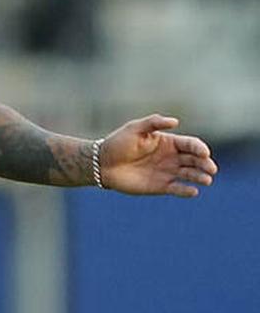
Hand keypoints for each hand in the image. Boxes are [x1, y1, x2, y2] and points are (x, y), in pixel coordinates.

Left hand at [100, 114, 217, 197]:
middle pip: (194, 160)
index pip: (190, 144)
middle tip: (211, 168)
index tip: (204, 152)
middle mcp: (171, 157)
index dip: (199, 148)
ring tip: (206, 180)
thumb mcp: (135, 128)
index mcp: (168, 142)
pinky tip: (193, 191)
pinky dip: (186, 190)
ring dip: (200, 177)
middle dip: (205, 164)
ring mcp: (167, 172)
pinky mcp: (161, 186)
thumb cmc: (118, 143)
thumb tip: (176, 121)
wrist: (102, 163)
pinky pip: (178, 189)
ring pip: (190, 175)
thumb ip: (154, 122)